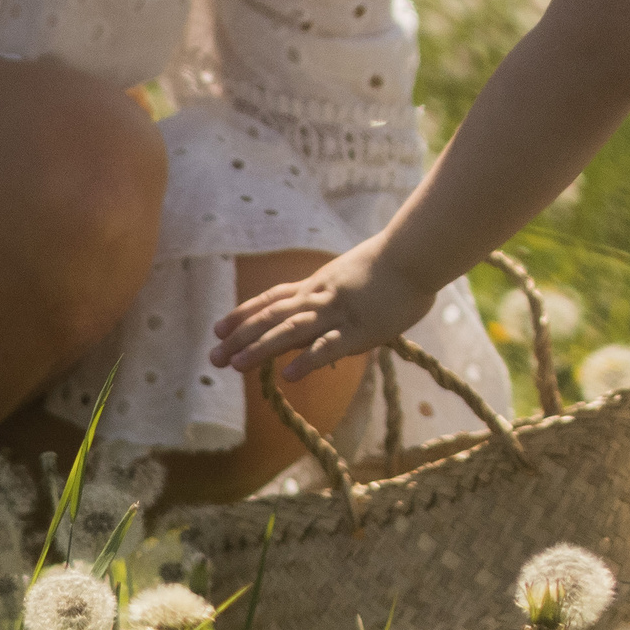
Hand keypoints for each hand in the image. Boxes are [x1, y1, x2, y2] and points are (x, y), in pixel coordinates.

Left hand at [209, 235, 436, 381]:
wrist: (415, 253)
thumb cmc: (394, 263)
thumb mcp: (355, 274)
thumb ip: (338, 291)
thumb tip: (327, 307)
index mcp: (319, 284)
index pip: (273, 297)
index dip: (244, 313)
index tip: (218, 327)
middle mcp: (320, 297)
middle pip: (273, 316)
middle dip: (241, 337)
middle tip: (214, 356)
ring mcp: (338, 313)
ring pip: (291, 331)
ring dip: (261, 348)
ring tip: (235, 365)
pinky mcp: (360, 329)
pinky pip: (329, 346)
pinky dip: (307, 360)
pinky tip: (287, 376)